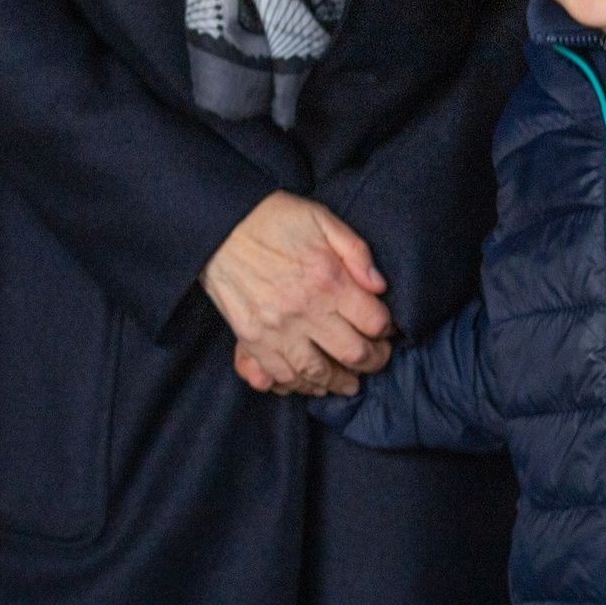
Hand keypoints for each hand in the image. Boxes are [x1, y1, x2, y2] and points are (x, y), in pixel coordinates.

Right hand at [202, 193, 393, 395]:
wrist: (218, 226)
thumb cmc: (275, 219)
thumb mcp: (324, 220)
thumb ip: (357, 252)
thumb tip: (379, 287)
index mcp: (328, 279)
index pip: (374, 322)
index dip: (387, 330)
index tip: (386, 330)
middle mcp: (305, 309)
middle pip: (353, 353)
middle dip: (373, 362)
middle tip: (377, 359)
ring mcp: (276, 329)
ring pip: (317, 373)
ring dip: (339, 382)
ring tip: (349, 382)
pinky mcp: (251, 339)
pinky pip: (280, 375)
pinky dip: (299, 385)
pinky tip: (311, 383)